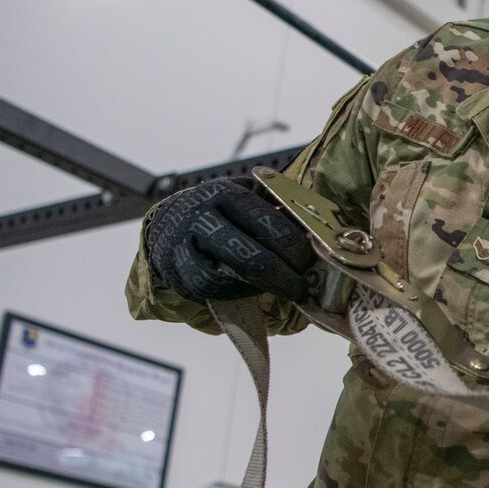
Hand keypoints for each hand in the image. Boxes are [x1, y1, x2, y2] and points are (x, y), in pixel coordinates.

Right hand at [145, 179, 313, 303]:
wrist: (167, 224)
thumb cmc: (221, 212)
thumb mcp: (245, 197)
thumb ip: (275, 208)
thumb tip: (321, 229)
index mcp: (226, 193)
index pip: (268, 222)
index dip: (296, 246)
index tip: (313, 260)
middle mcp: (201, 216)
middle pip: (251, 256)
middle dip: (285, 276)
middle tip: (303, 286)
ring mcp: (183, 245)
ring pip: (225, 278)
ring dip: (260, 289)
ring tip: (282, 291)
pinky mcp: (173, 269)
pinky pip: (207, 289)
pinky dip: (234, 294)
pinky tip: (252, 291)